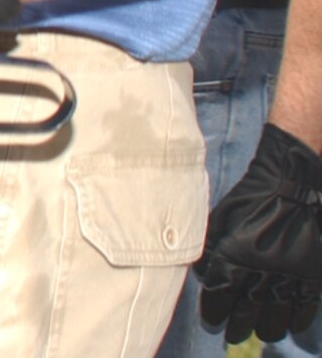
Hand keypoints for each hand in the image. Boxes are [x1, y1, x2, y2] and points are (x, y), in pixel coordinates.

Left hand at [197, 123, 321, 344]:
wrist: (292, 182)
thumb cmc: (251, 196)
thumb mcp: (220, 218)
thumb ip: (212, 249)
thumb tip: (206, 277)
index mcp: (236, 255)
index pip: (221, 295)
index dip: (215, 312)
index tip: (212, 320)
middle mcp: (264, 270)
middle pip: (248, 311)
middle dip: (239, 325)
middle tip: (233, 334)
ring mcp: (292, 274)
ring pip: (278, 314)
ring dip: (267, 327)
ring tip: (260, 331)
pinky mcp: (313, 273)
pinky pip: (305, 307)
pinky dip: (297, 320)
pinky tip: (289, 326)